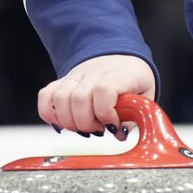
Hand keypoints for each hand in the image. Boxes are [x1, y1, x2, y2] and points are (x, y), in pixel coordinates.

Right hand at [38, 54, 155, 136]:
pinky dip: (50, 114)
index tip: (113, 126)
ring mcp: (76, 75)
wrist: (123, 58)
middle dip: (87, 123)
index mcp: (120, 74)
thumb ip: (137, 116)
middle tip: (99, 130)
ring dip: (70, 122)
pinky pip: (46, 96)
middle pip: (78, 98)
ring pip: (60, 97)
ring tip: (85, 128)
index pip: (104, 90)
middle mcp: (95, 71)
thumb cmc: (135, 81)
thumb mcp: (146, 96)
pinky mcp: (62, 81)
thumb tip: (120, 134)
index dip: (106, 113)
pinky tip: (64, 124)